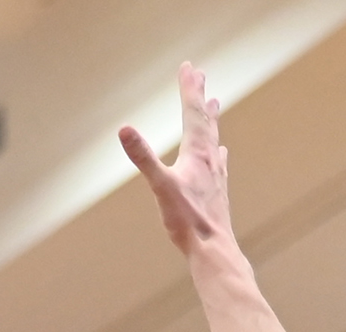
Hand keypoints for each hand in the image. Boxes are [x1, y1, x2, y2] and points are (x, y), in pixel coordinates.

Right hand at [119, 63, 235, 257]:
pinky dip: (217, 150)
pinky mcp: (217, 192)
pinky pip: (218, 163)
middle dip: (199, 98)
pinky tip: (221, 153)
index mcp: (196, 154)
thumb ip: (143, 157)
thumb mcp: (160, 186)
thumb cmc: (187, 220)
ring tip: (214, 105)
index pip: (192, 113)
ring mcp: (216, 176)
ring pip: (213, 139)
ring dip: (211, 120)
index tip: (189, 68)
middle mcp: (209, 160)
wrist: (214, 249)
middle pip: (205, 121)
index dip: (189, 89)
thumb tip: (124, 129)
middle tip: (200, 76)